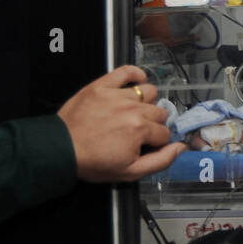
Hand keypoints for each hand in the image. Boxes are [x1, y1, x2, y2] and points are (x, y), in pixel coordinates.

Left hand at [57, 65, 184, 182]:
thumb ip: (160, 161)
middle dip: (154, 124)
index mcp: (140, 130)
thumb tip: (180, 148)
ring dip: (147, 102)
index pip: (164, 133)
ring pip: (149, 92)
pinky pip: (127, 71)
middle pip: (159, 112)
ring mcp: (117, 94)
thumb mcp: (129, 172)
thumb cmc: (93, 161)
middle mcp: (132, 109)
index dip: (158, 142)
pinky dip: (136, 74)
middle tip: (140, 132)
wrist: (62, 149)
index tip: (148, 146)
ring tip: (136, 112)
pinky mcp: (103, 85)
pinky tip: (138, 82)